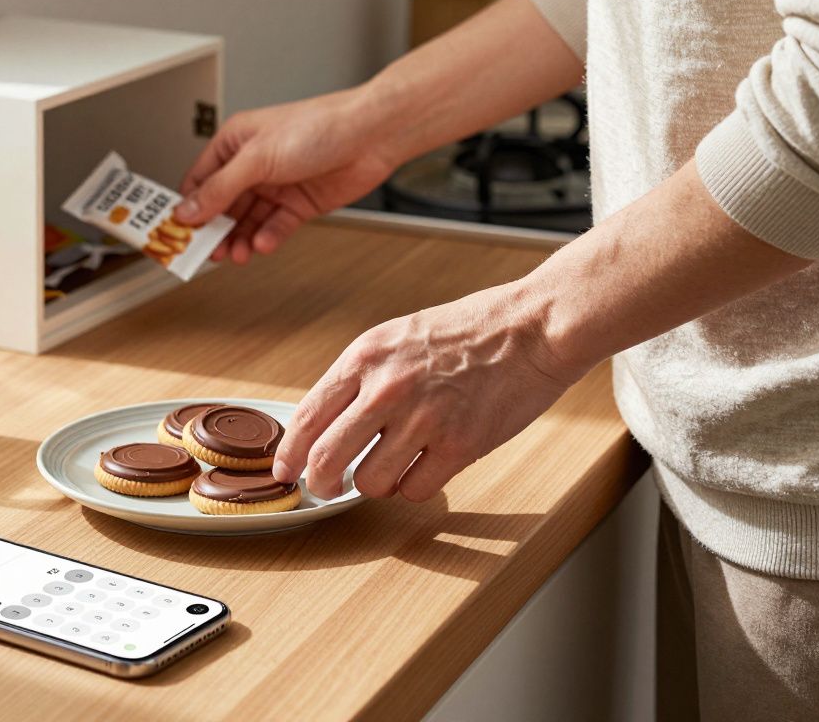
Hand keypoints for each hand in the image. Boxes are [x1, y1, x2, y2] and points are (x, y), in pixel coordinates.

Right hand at [173, 87, 400, 264]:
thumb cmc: (319, 127)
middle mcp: (253, 164)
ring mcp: (276, 185)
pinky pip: (274, 227)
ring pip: (247, 221)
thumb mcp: (257, 158)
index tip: (179, 233)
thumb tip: (187, 211)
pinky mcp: (299, 204)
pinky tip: (262, 245)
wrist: (371, 136)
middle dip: (214, 230)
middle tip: (207, 252)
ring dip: (239, 239)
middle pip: (222, 206)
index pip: (199, 181)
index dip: (188, 208)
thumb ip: (220, 188)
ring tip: (236, 254)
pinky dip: (267, 238)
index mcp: (235, 143)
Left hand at [272, 283, 588, 500]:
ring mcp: (424, 419)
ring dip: (376, 484)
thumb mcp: (396, 338)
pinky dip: (416, 486)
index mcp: (365, 357)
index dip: (289, 454)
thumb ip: (359, 377)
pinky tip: (428, 466)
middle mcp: (387, 388)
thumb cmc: (467, 331)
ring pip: (369, 483)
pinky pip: (415, 491)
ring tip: (395, 465)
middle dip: (320, 483)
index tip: (285, 471)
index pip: (306, 418)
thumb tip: (324, 425)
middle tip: (327, 488)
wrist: (533, 327)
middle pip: (326, 460)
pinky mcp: (460, 445)